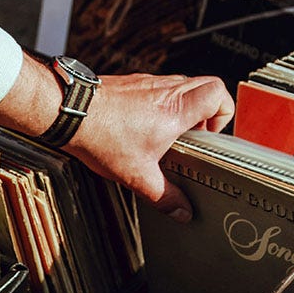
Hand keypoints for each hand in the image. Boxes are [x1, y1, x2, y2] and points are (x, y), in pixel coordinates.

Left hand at [65, 73, 234, 221]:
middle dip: (209, 111)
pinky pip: (160, 87)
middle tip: (195, 135)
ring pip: (183, 84)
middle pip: (206, 84)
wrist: (69, 112)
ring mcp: (149, 82)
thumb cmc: (101, 136)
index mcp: (175, 110)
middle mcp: (166, 90)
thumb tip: (182, 210)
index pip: (218, 93)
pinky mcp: (132, 82)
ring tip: (170, 134)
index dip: (223, 114)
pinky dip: (162, 103)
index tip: (210, 135)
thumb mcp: (138, 176)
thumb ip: (165, 196)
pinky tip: (145, 127)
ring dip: (185, 107)